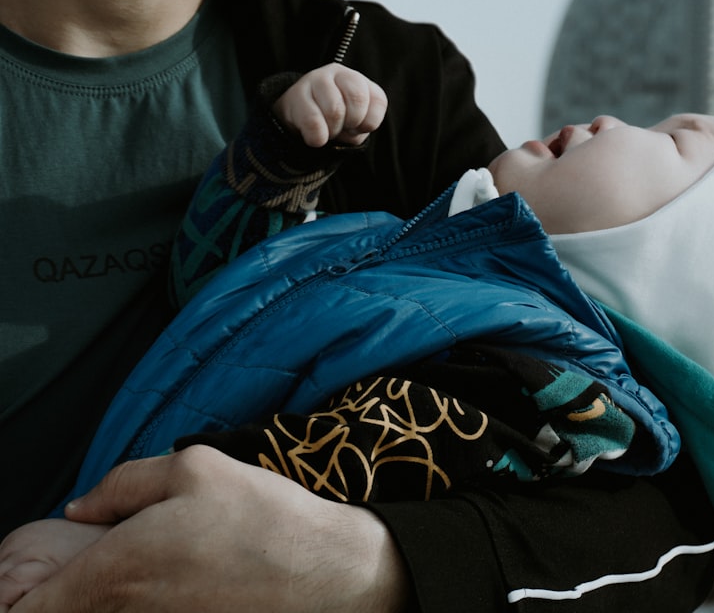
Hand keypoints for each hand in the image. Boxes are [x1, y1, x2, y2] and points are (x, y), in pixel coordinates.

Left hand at [10, 446, 409, 612]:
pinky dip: (146, 606)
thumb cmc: (265, 522)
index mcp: (114, 573)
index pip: (26, 610)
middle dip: (65, 593)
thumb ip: (123, 483)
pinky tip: (184, 586)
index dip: (16, 596)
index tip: (29, 580)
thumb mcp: (195, 468)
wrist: (329, 577)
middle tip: (102, 562)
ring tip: (152, 571)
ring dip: (110, 599)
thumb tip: (81, 506)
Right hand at [273, 62, 387, 147]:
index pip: (378, 101)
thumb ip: (364, 124)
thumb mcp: (356, 124)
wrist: (299, 117)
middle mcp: (339, 73)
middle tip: (342, 128)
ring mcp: (316, 79)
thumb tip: (352, 128)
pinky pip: (313, 122)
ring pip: (335, 110)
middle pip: (358, 99)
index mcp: (359, 80)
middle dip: (353, 122)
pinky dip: (318, 138)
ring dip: (333, 130)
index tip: (356, 127)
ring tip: (327, 130)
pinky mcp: (296, 94)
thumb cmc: (334, 121)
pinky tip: (315, 136)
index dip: (369, 123)